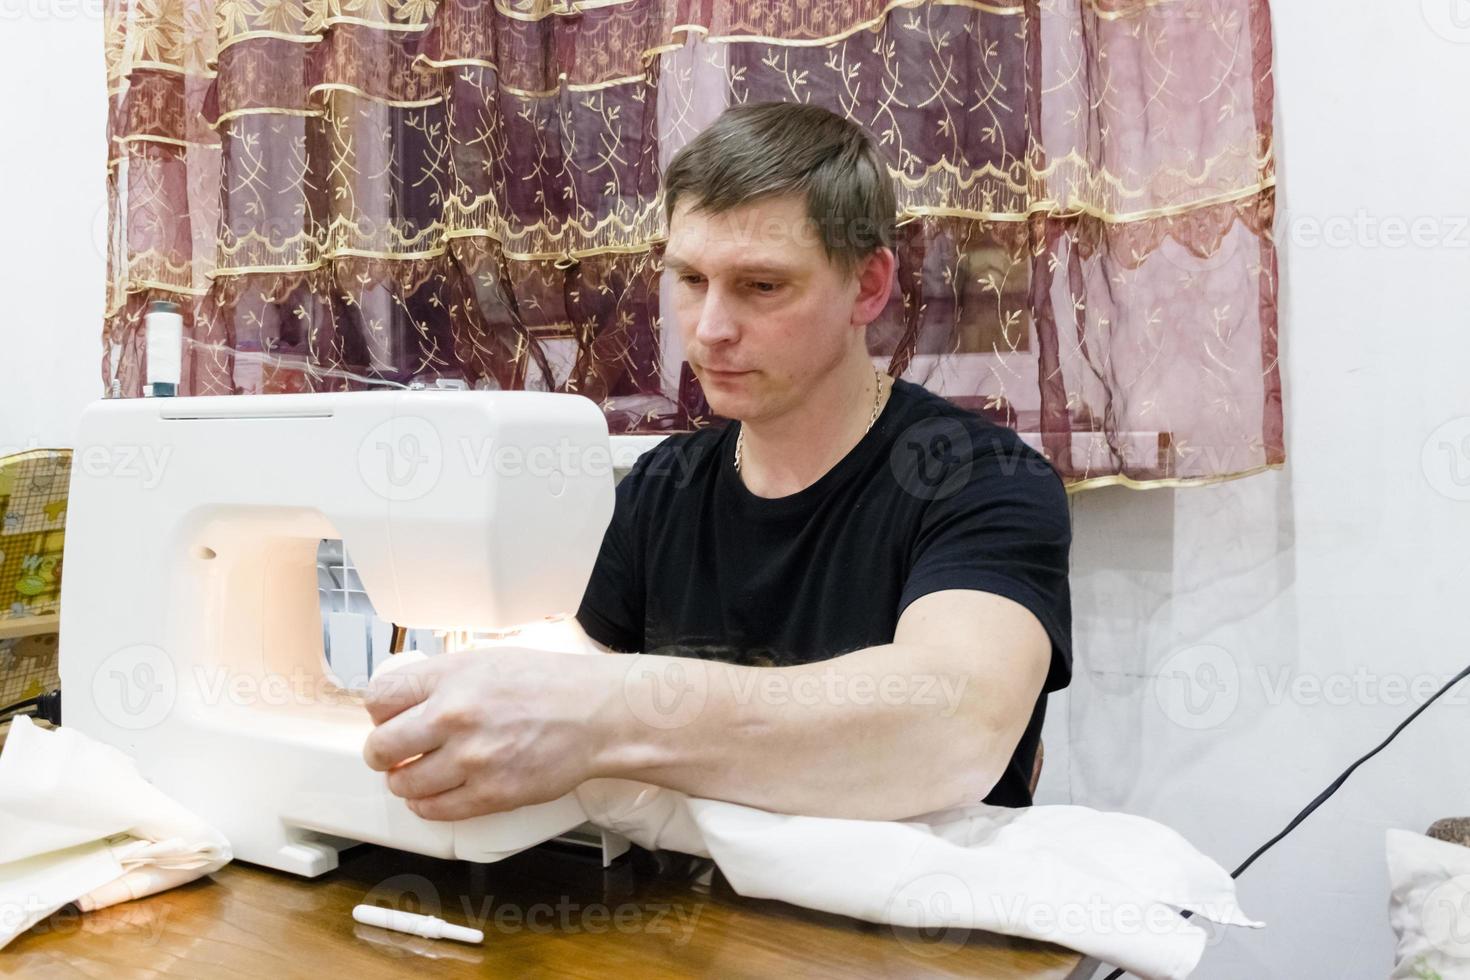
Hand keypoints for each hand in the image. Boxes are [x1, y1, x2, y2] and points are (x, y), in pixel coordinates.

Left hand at [362, 647, 616, 821]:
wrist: (597, 715)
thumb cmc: (549, 684)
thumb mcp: (486, 660)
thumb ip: (441, 679)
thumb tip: (402, 701)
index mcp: (452, 678)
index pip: (379, 699)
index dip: (379, 712)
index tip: (388, 718)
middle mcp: (455, 718)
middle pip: (380, 747)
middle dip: (383, 752)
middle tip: (394, 752)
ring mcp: (471, 760)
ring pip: (403, 783)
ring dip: (404, 780)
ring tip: (419, 772)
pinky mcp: (490, 795)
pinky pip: (434, 810)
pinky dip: (427, 804)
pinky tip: (437, 792)